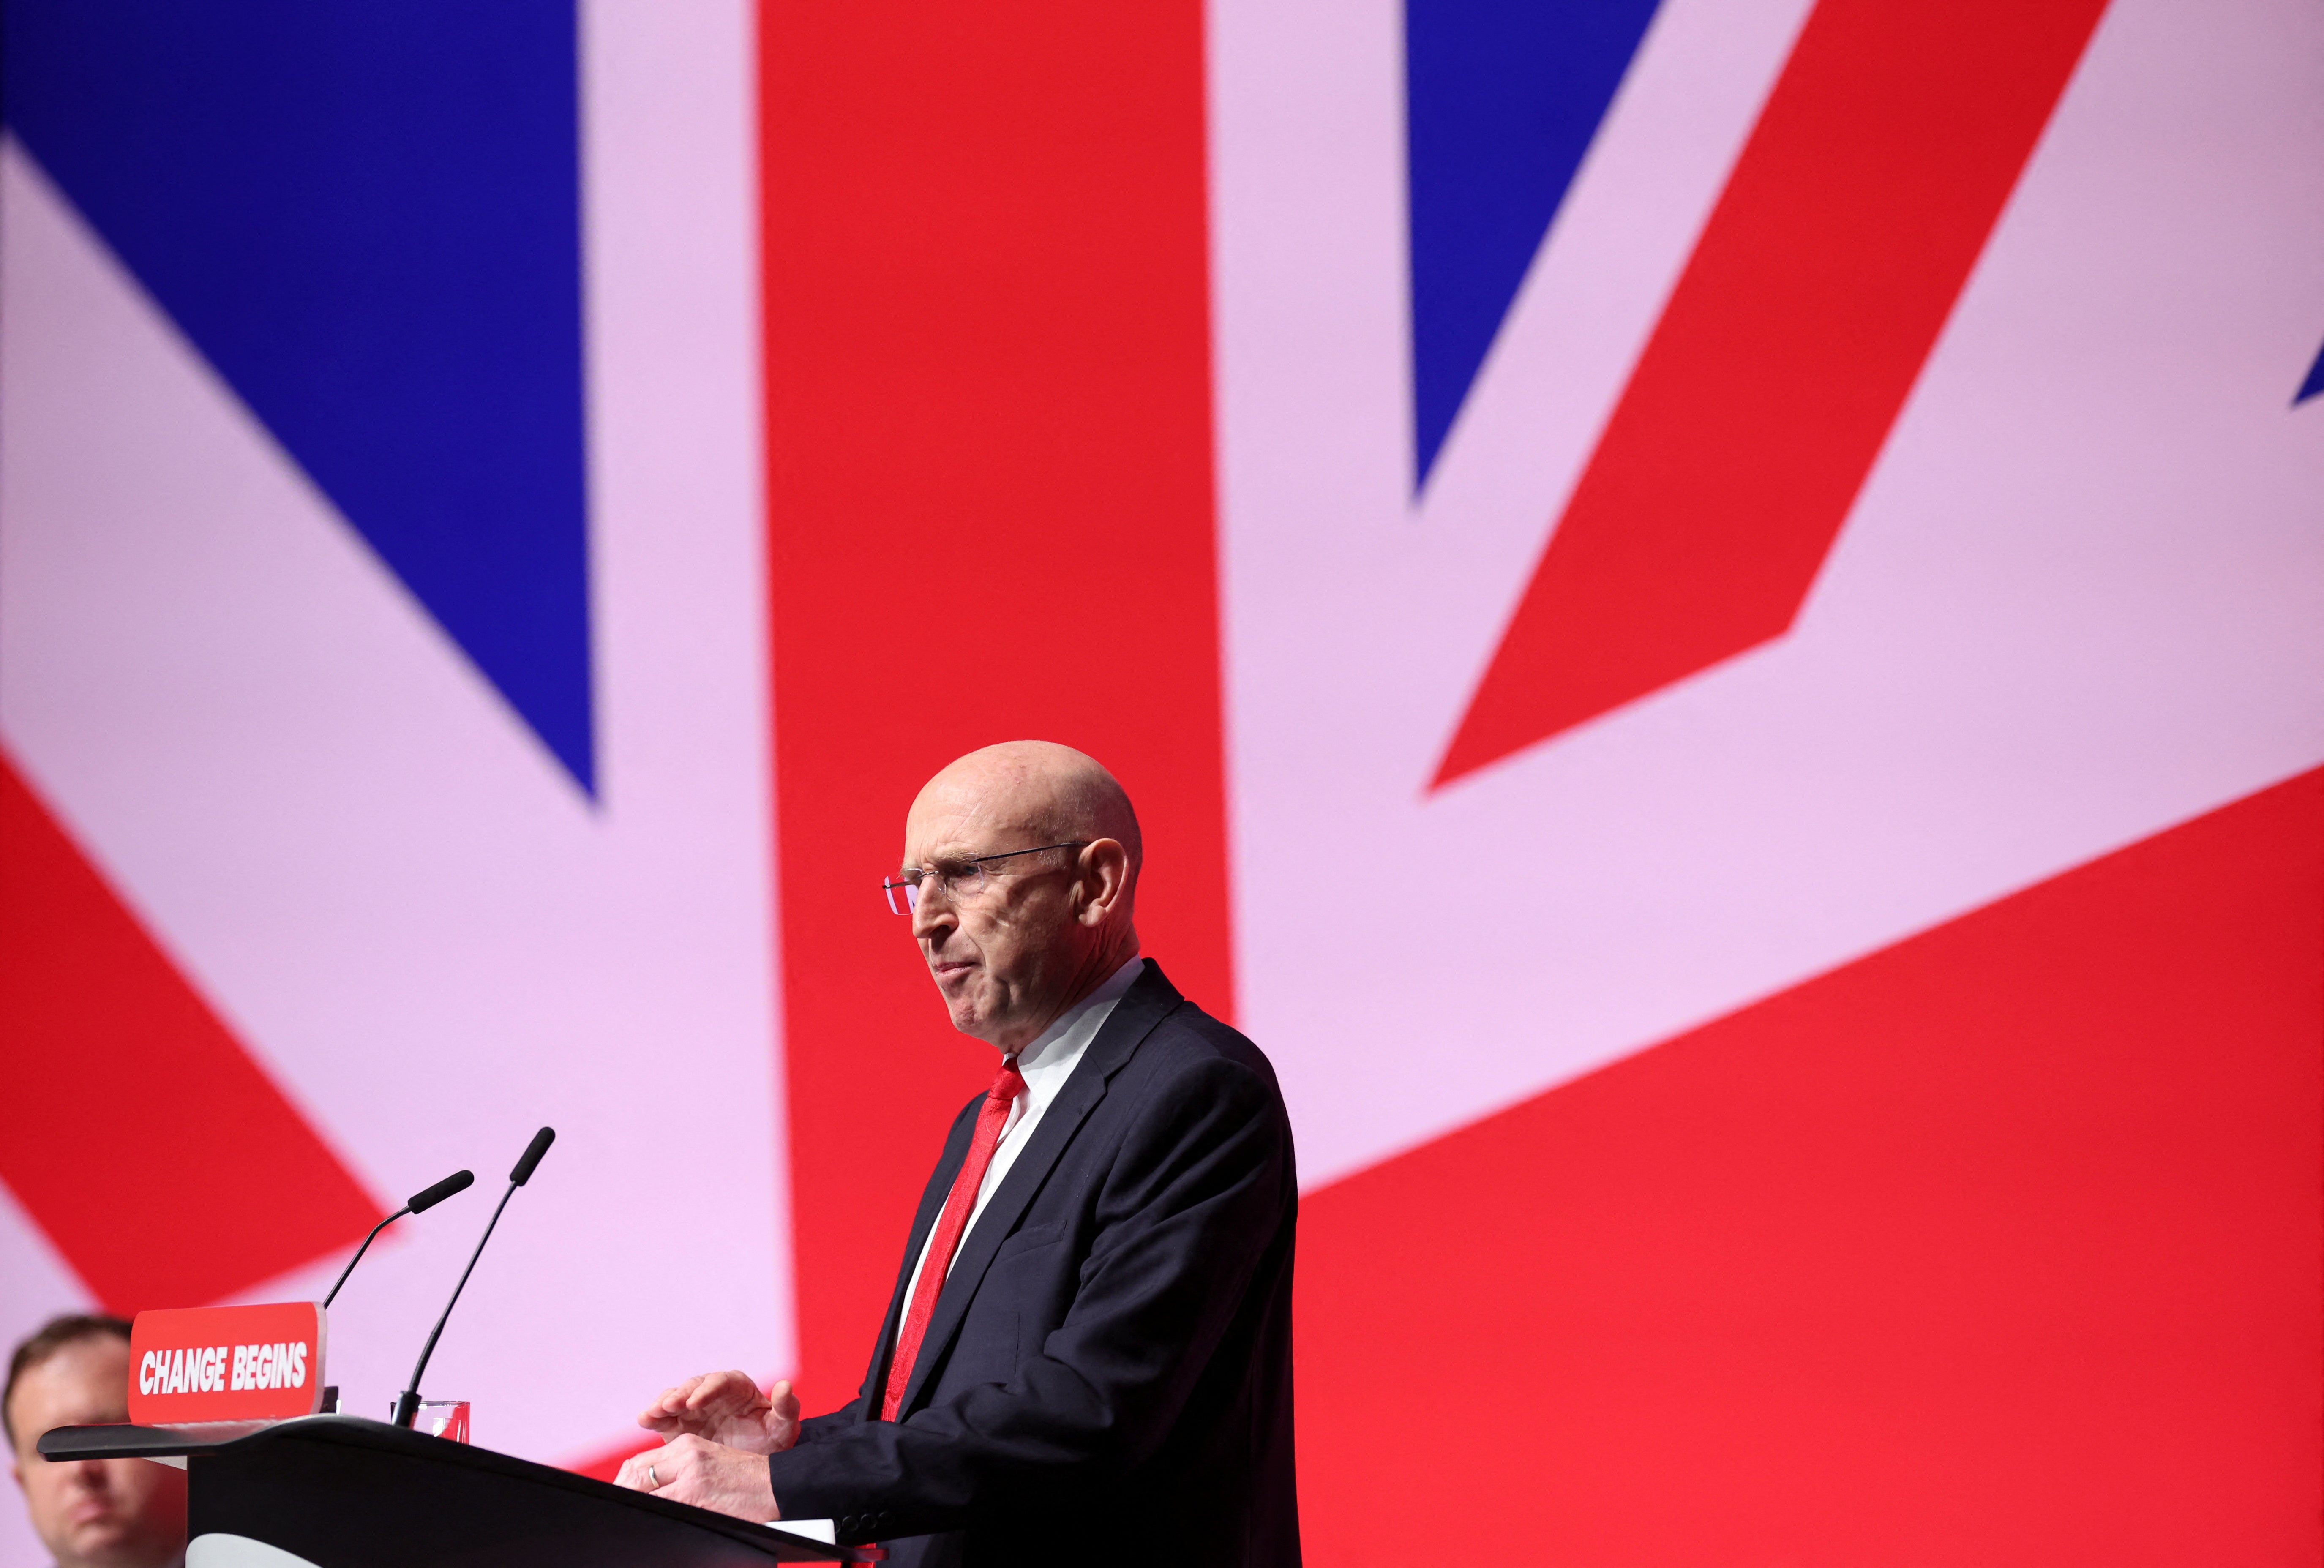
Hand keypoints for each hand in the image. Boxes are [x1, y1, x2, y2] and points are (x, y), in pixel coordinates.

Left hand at [615, 1433, 779, 1520]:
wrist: (777, 1486)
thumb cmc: (745, 1480)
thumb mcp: (710, 1463)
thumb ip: (680, 1471)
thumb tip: (647, 1491)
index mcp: (687, 1444)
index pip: (639, 1464)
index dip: (622, 1485)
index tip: (618, 1500)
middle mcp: (685, 1455)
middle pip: (633, 1475)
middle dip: (621, 1495)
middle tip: (617, 1513)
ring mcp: (690, 1475)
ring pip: (641, 1491)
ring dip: (632, 1506)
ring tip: (628, 1522)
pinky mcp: (695, 1494)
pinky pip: (659, 1507)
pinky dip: (649, 1517)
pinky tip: (649, 1525)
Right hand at [636, 1371, 799, 1454]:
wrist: (755, 1462)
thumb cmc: (771, 1439)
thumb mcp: (783, 1426)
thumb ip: (786, 1407)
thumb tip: (785, 1386)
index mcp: (737, 1388)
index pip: (721, 1382)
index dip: (707, 1389)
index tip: (696, 1401)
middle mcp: (712, 1394)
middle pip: (693, 1387)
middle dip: (681, 1394)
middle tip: (670, 1405)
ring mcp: (694, 1409)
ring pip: (676, 1399)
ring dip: (664, 1403)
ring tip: (653, 1412)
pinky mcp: (680, 1426)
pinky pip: (664, 1418)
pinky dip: (654, 1417)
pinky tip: (645, 1419)